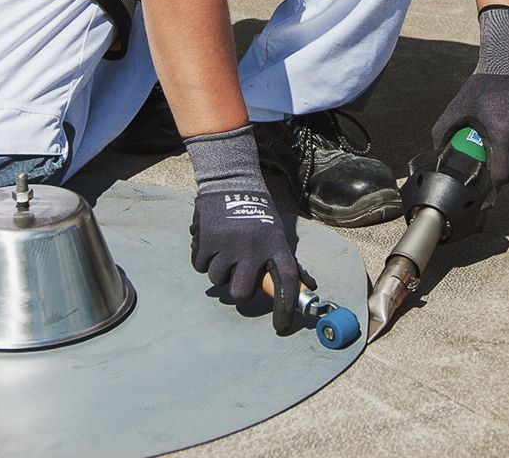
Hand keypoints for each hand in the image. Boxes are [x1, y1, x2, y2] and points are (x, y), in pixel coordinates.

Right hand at [190, 187, 314, 335]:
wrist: (232, 182)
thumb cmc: (258, 211)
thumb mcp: (276, 233)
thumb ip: (287, 261)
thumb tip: (308, 286)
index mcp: (275, 245)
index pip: (286, 281)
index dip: (286, 306)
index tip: (282, 327)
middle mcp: (253, 248)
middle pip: (242, 292)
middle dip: (238, 287)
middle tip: (238, 273)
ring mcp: (228, 245)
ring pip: (218, 280)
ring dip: (219, 270)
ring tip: (224, 251)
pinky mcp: (207, 241)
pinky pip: (200, 266)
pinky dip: (203, 259)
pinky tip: (211, 243)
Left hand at [432, 72, 508, 186]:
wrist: (508, 65)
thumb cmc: (481, 88)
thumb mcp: (457, 109)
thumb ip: (443, 133)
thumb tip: (437, 153)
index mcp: (503, 137)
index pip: (502, 176)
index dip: (492, 187)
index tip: (483, 189)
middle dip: (500, 177)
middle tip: (485, 175)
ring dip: (508, 163)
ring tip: (492, 157)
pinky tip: (502, 143)